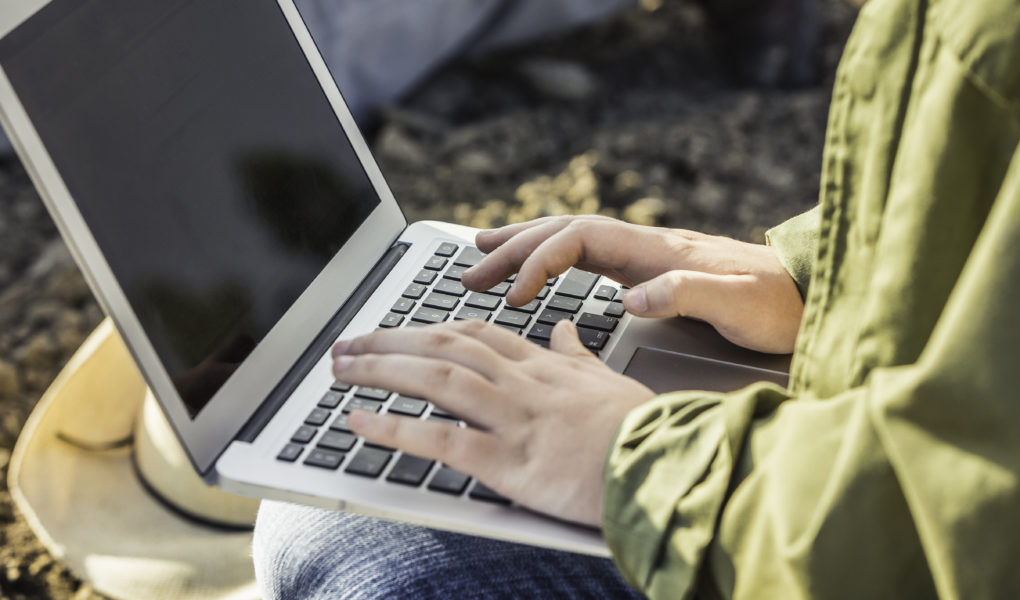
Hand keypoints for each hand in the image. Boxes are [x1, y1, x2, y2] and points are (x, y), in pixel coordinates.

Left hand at [332, 319, 655, 526]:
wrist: (668, 465)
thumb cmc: (643, 430)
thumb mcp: (609, 381)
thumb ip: (578, 355)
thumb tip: (563, 330)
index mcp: (544, 367)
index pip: (475, 334)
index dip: (428, 328)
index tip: (396, 331)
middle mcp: (523, 384)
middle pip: (444, 347)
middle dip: (389, 341)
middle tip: (345, 344)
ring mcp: (514, 419)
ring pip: (436, 380)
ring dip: (381, 370)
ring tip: (339, 368)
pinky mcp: (510, 462)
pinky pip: (442, 440)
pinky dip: (396, 429)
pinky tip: (360, 422)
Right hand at [462, 215, 804, 353]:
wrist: (812, 294)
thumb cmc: (780, 304)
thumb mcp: (739, 305)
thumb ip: (688, 295)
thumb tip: (630, 298)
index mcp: (657, 252)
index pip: (580, 241)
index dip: (540, 262)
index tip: (515, 296)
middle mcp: (646, 247)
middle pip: (565, 232)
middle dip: (514, 248)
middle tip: (469, 270)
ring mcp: (648, 257)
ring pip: (573, 240)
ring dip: (526, 248)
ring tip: (482, 258)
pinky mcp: (653, 273)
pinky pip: (588, 258)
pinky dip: (554, 260)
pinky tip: (542, 274)